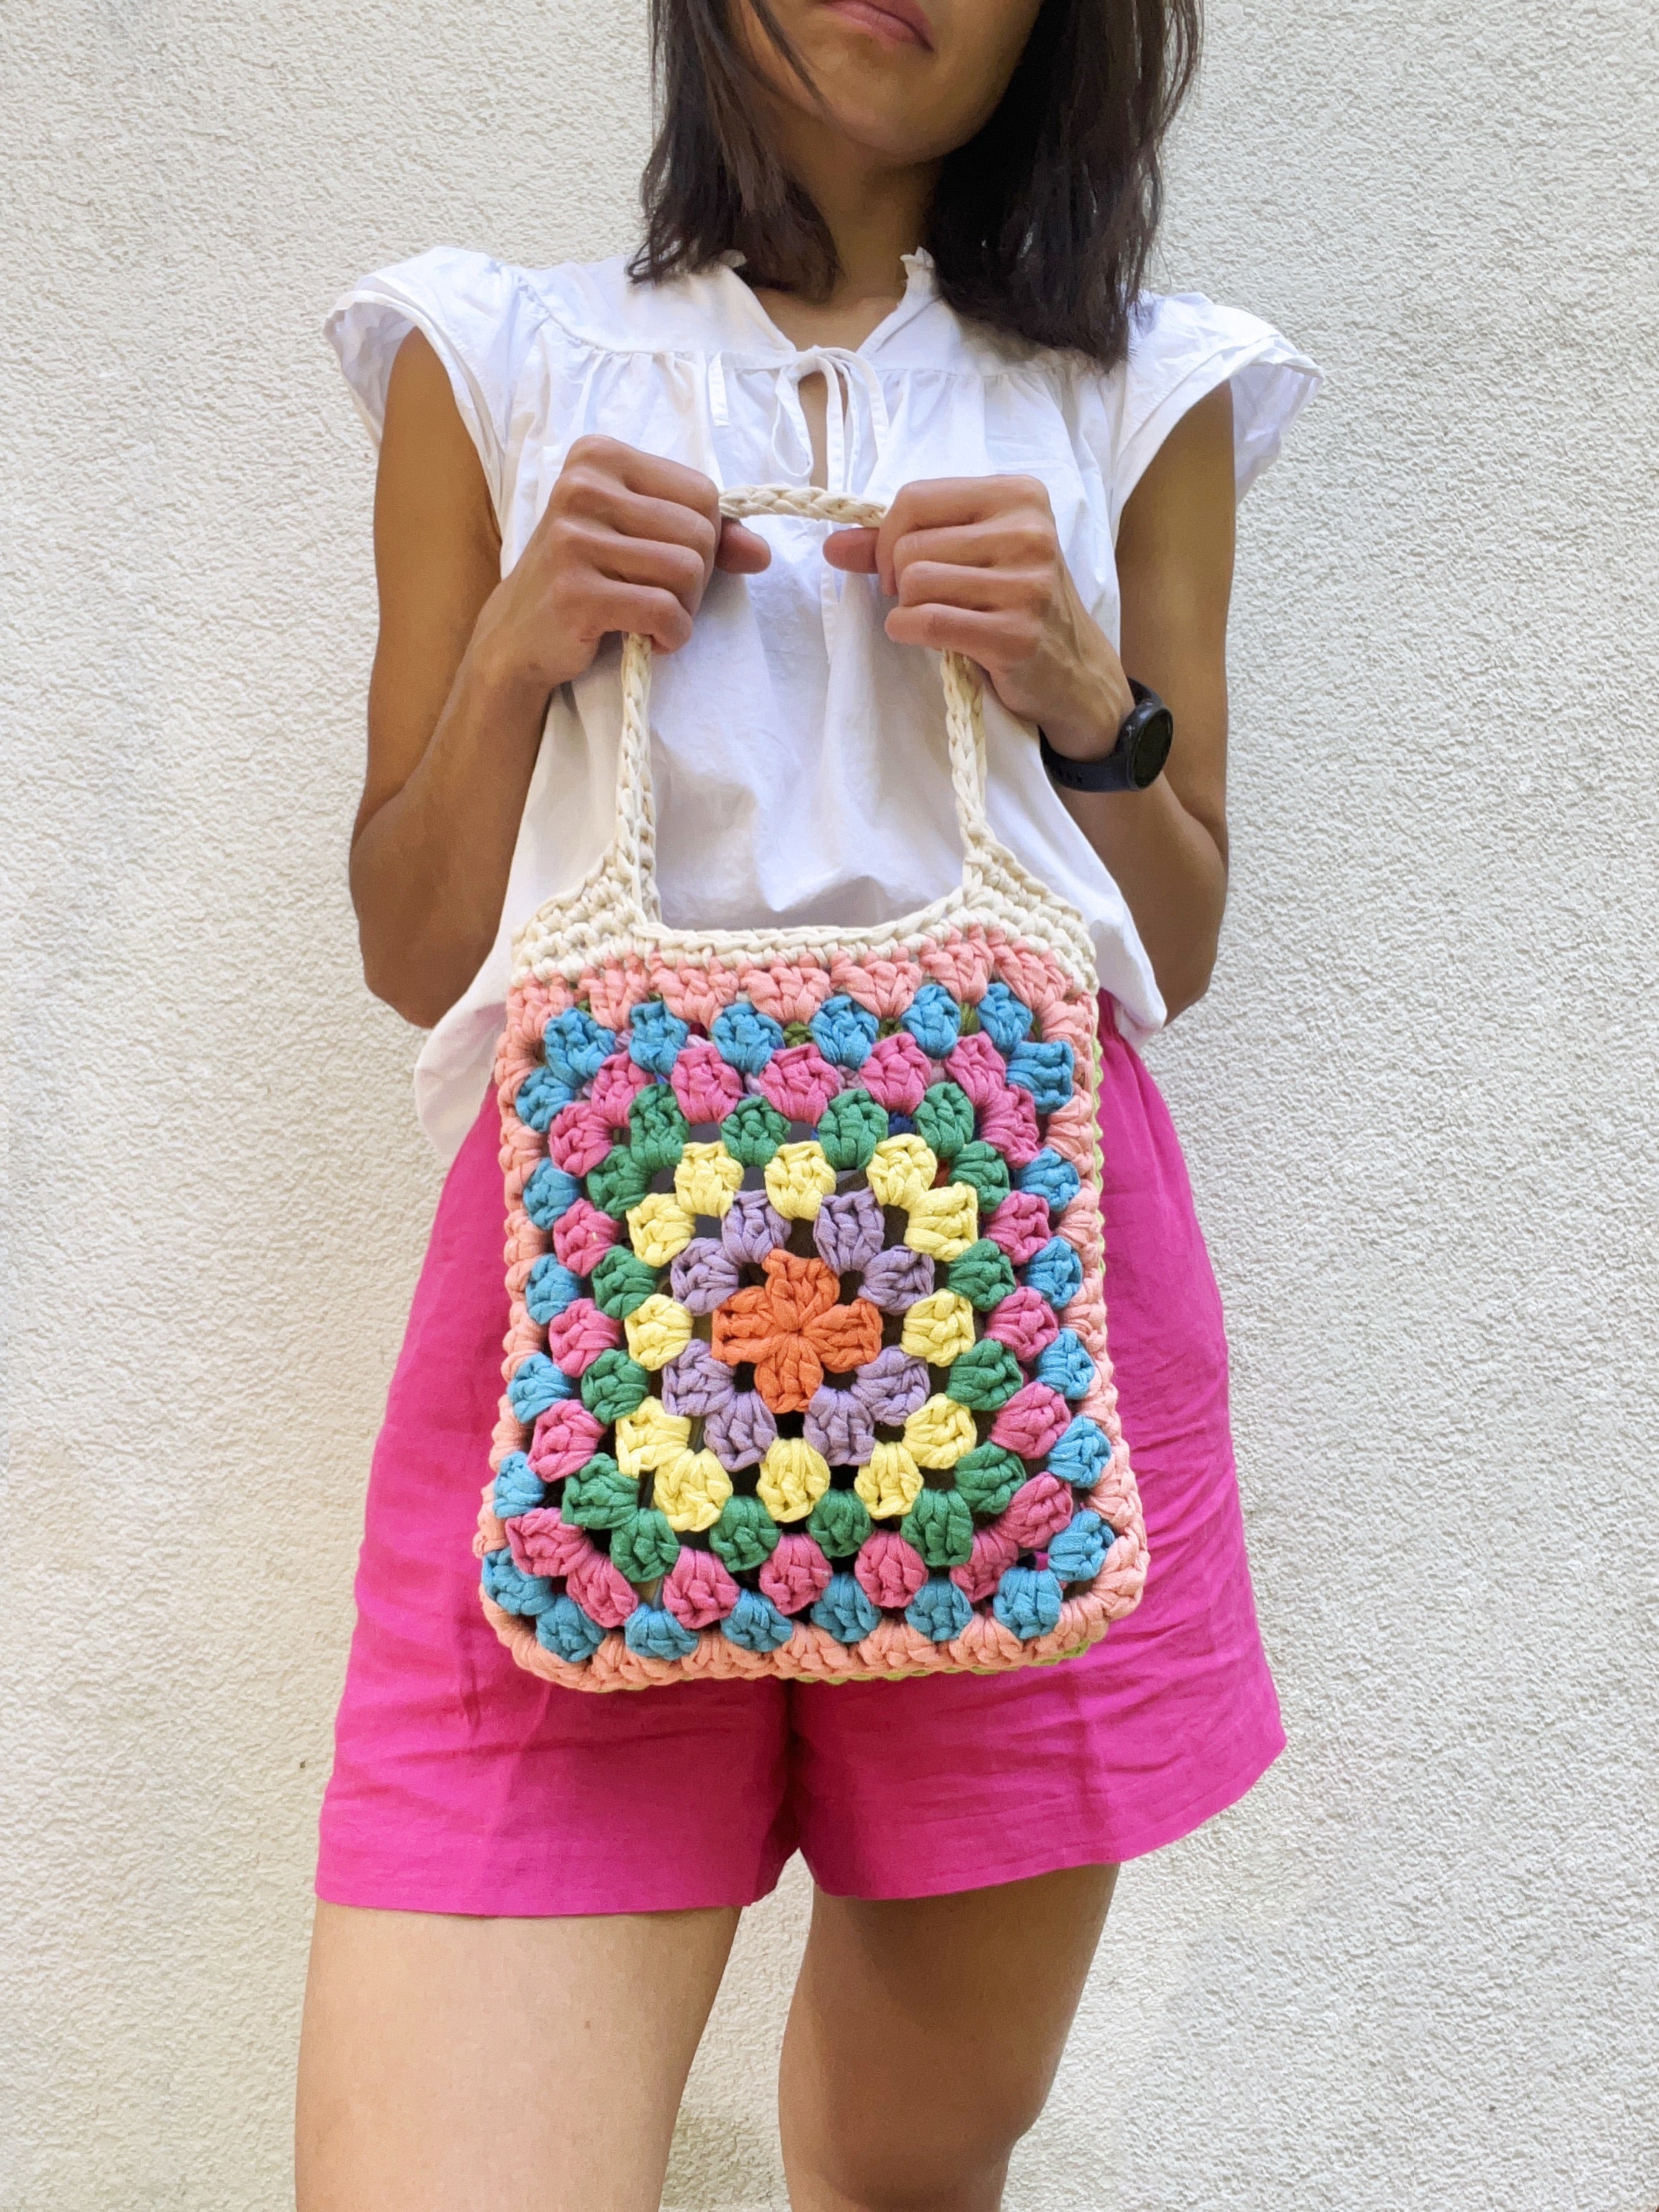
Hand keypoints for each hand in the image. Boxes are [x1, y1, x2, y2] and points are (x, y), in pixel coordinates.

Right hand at [472, 436, 770, 698]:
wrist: (519, 634)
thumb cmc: (587, 578)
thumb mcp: (640, 539)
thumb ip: (702, 535)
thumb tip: (761, 553)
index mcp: (600, 456)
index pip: (703, 492)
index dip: (706, 539)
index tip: (671, 563)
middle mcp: (581, 487)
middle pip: (699, 532)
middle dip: (697, 580)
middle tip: (663, 598)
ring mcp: (572, 539)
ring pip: (687, 571)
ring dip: (684, 610)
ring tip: (654, 618)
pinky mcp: (574, 591)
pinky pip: (663, 610)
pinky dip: (672, 635)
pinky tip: (650, 638)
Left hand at [823, 476, 1135, 759]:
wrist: (1072, 669)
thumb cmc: (1013, 604)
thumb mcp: (970, 555)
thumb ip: (901, 543)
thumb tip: (833, 547)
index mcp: (1019, 494)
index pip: (915, 497)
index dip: (887, 535)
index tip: (896, 565)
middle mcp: (1029, 532)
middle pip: (911, 544)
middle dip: (898, 578)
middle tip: (921, 598)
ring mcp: (1027, 584)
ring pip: (915, 582)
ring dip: (907, 607)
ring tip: (935, 616)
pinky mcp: (1015, 634)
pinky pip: (926, 622)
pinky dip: (906, 630)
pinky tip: (921, 635)